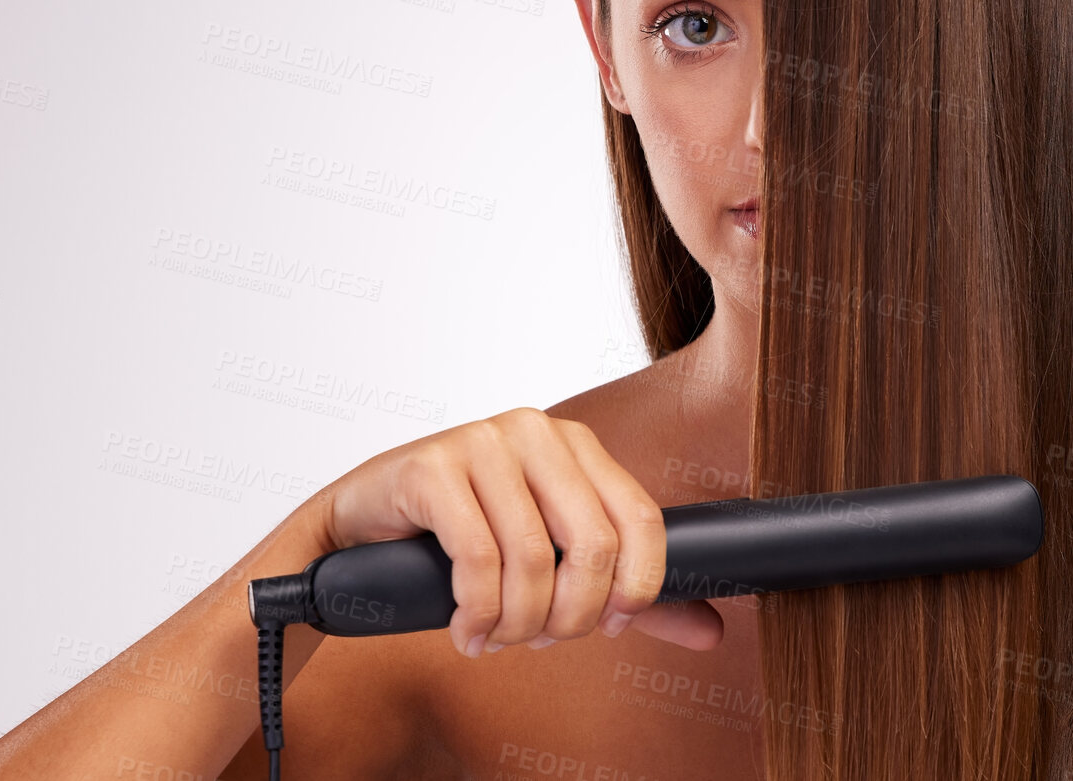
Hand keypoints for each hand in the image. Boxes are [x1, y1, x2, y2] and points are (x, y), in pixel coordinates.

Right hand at [309, 407, 723, 655]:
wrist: (360, 525)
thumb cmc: (464, 540)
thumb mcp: (554, 561)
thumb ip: (630, 594)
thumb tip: (712, 633)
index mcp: (579, 445)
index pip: (644, 520)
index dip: (637, 589)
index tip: (609, 626)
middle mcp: (537, 431)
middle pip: (595, 546)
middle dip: (571, 617)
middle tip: (541, 642)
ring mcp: (483, 441)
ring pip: (534, 561)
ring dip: (518, 624)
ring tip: (497, 639)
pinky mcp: (432, 466)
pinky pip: (478, 560)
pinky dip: (478, 614)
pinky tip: (467, 630)